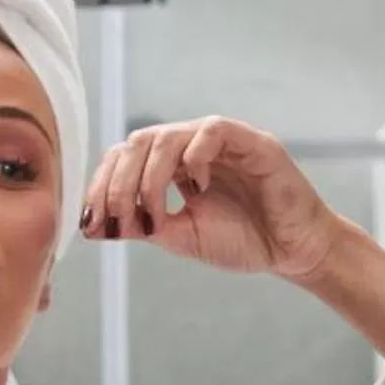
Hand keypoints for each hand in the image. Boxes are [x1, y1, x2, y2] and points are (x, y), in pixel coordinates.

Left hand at [80, 116, 348, 282]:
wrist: (291, 253)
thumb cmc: (243, 241)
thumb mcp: (180, 236)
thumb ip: (143, 225)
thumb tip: (94, 226)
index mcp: (173, 166)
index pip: (125, 158)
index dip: (102, 185)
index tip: (93, 221)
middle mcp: (193, 148)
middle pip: (139, 142)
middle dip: (119, 181)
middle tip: (117, 217)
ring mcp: (222, 143)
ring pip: (169, 135)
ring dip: (150, 175)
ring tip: (154, 210)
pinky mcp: (252, 143)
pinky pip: (214, 131)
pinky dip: (196, 155)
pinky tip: (197, 186)